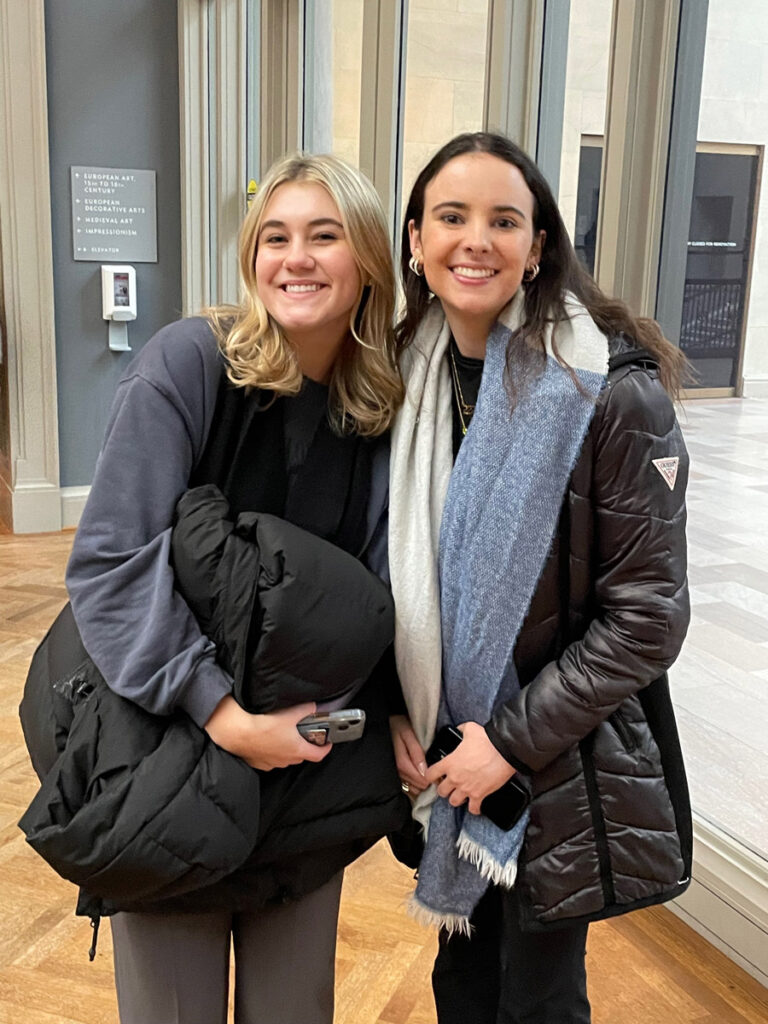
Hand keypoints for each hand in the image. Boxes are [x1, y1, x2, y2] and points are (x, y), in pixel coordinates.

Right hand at [204, 696, 332, 770]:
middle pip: (301, 754)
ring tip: (281, 732)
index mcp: (297, 749)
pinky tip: (265, 738)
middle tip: (303, 731)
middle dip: (304, 744)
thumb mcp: (289, 713)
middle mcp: (286, 759)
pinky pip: (269, 757)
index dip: (325, 749)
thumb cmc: (261, 726)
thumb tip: (313, 707)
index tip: (327, 743)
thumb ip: (305, 709)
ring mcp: (271, 763)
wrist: (236, 733)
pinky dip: (271, 750)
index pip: (318, 755)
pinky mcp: (258, 762)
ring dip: (286, 747)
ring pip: (284, 756)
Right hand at [389, 714, 427, 795]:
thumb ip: (416, 752)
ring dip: (420, 783)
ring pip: (411, 789)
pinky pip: (405, 787)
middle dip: (426, 780)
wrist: (385, 724)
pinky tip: (417, 775)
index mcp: (401, 763)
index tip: (437, 772)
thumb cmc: (397, 726)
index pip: (420, 780)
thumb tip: (425, 771)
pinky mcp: (392, 775)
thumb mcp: (408, 735)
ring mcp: (394, 774)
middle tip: (432, 770)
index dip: (431, 778)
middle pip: (417, 786)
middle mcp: (396, 772)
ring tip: (425, 771)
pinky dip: (413, 784)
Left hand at [424, 721, 515, 814]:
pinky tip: (475, 805)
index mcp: (449, 763)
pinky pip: (473, 809)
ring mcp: (467, 788)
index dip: (430, 775)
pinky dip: (474, 808)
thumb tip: (460, 730)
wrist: (504, 751)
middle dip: (444, 789)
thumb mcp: (470, 729)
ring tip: (461, 794)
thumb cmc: (487, 740)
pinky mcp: (480, 795)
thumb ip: (461, 730)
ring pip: (453, 802)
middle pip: (441, 791)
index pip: (430, 774)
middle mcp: (455, 778)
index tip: (434, 775)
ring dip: (456, 799)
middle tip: (449, 785)